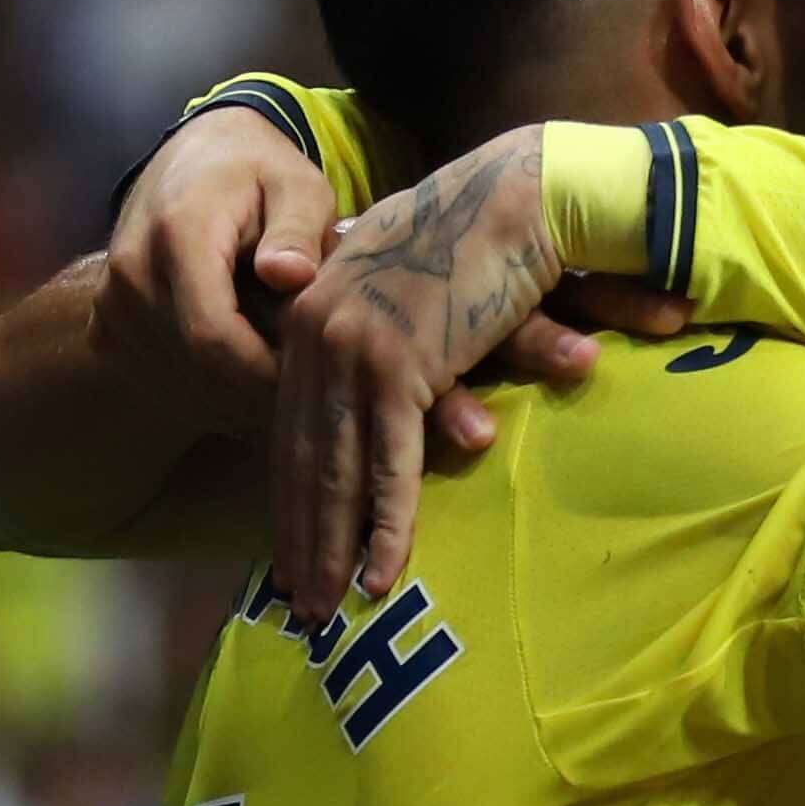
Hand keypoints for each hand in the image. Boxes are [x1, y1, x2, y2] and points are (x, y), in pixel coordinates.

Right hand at [100, 108, 340, 415]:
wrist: (196, 155)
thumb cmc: (260, 174)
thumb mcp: (297, 187)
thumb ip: (297, 230)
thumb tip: (291, 275)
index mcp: (178, 235)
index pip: (212, 337)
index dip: (263, 372)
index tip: (305, 371)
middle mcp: (131, 272)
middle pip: (195, 365)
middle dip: (253, 381)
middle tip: (298, 363)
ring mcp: (110, 300)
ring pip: (176, 377)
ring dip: (227, 384)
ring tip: (268, 348)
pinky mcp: (104, 320)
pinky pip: (154, 372)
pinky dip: (198, 379)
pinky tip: (232, 352)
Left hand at [267, 129, 573, 622]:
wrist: (516, 196)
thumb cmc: (473, 243)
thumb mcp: (404, 294)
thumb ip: (377, 342)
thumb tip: (384, 393)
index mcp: (309, 315)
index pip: (291, 427)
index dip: (290, 499)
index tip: (288, 555)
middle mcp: (315, 334)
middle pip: (304, 459)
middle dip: (302, 540)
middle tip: (299, 605)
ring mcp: (353, 351)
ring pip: (338, 472)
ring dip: (334, 549)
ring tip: (329, 609)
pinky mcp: (400, 367)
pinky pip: (393, 466)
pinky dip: (388, 527)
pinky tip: (382, 575)